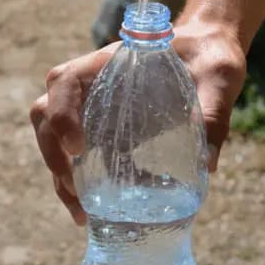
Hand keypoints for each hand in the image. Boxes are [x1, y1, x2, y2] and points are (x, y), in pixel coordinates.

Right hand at [29, 21, 246, 225]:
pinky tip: (93, 209)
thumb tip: (208, 164)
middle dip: (53, 154)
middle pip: (47, 113)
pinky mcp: (104, 129)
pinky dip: (79, 181)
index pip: (65, 81)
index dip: (62, 113)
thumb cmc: (208, 55)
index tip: (79, 146)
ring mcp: (93, 107)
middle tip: (76, 190)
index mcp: (109, 62)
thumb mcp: (217, 76)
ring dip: (60, 174)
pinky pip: (78, 154)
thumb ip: (214, 110)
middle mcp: (92, 84)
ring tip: (81, 213)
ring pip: (54, 136)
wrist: (207, 52)